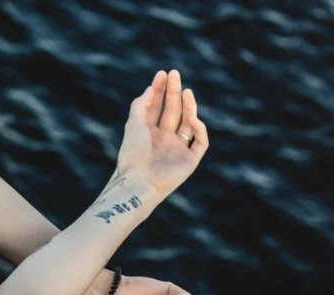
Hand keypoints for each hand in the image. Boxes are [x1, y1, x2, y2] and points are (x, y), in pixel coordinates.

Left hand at [117, 70, 208, 197]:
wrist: (139, 181)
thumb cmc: (133, 154)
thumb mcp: (133, 125)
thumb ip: (141, 105)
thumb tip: (151, 88)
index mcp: (148, 133)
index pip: (156, 107)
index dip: (160, 90)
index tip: (163, 74)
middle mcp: (163, 140)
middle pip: (172, 111)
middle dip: (174, 92)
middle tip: (175, 74)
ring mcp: (177, 149)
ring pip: (188, 123)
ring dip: (188, 106)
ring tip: (186, 90)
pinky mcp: (190, 160)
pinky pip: (200, 141)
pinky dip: (198, 128)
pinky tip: (191, 118)